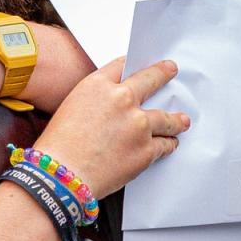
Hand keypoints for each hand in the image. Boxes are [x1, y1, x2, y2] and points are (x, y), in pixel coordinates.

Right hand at [34, 58, 189, 201]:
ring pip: (166, 118)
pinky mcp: (146, 149)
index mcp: (98, 86)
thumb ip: (94, 102)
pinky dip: (168, 145)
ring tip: (182, 120)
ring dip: (176, 119)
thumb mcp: (69, 109)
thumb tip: (109, 108)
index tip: (140, 65)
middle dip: (163, 74)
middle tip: (170, 70)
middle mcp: (121, 99)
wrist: (61, 176)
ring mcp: (138, 124)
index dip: (132, 65)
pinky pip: (165, 145)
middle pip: (151, 79)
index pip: (121, 66)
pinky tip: (171, 144)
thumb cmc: (58, 148)